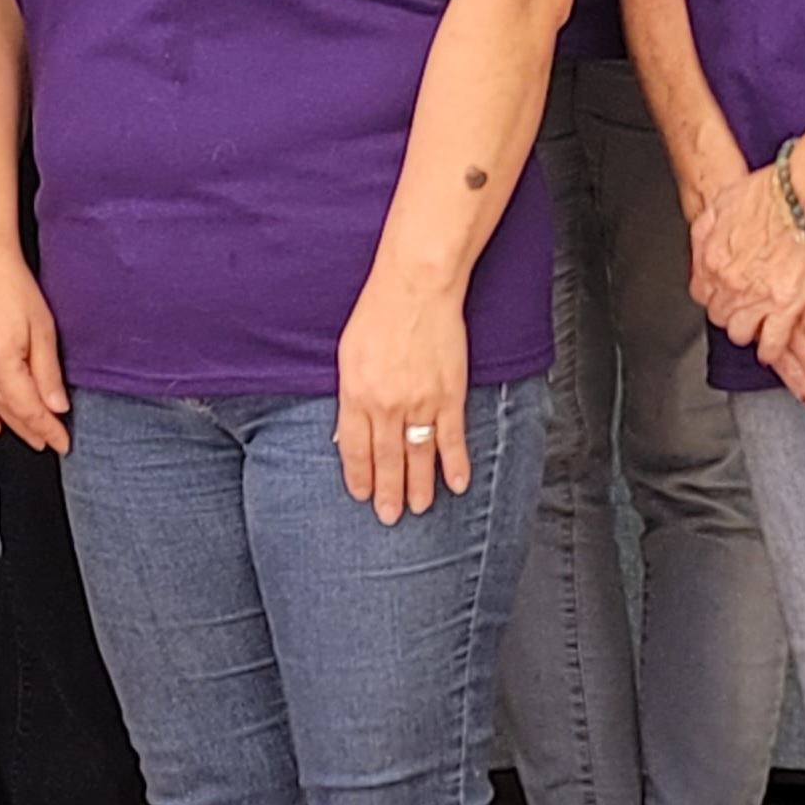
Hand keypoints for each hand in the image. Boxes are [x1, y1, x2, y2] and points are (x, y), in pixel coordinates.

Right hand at [0, 240, 69, 452]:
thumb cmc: (9, 283)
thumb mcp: (43, 327)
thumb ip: (48, 372)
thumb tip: (56, 406)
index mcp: (0, 362)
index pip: (29, 410)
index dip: (48, 429)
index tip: (62, 442)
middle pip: (8, 413)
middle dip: (32, 431)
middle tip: (51, 443)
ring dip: (11, 425)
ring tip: (30, 437)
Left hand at [336, 270, 470, 523]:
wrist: (415, 287)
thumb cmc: (377, 313)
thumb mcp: (348, 354)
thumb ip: (350, 395)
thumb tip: (347, 431)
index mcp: (356, 394)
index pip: (354, 448)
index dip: (359, 475)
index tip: (361, 495)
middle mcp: (386, 405)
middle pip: (386, 460)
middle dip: (387, 492)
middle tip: (389, 516)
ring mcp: (420, 403)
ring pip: (418, 457)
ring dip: (419, 487)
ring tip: (419, 509)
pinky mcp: (449, 395)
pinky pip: (452, 439)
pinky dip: (455, 465)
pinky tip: (457, 485)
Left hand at [689, 160, 804, 358]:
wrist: (802, 198)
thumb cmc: (767, 194)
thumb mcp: (720, 204)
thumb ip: (707, 231)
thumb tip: (701, 246)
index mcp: (711, 259)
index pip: (700, 292)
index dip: (713, 294)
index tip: (721, 295)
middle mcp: (729, 282)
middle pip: (719, 314)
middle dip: (728, 313)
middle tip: (739, 311)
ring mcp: (756, 297)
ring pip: (741, 332)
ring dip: (746, 331)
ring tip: (753, 329)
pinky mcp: (786, 307)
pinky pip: (773, 340)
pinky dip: (771, 349)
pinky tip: (770, 351)